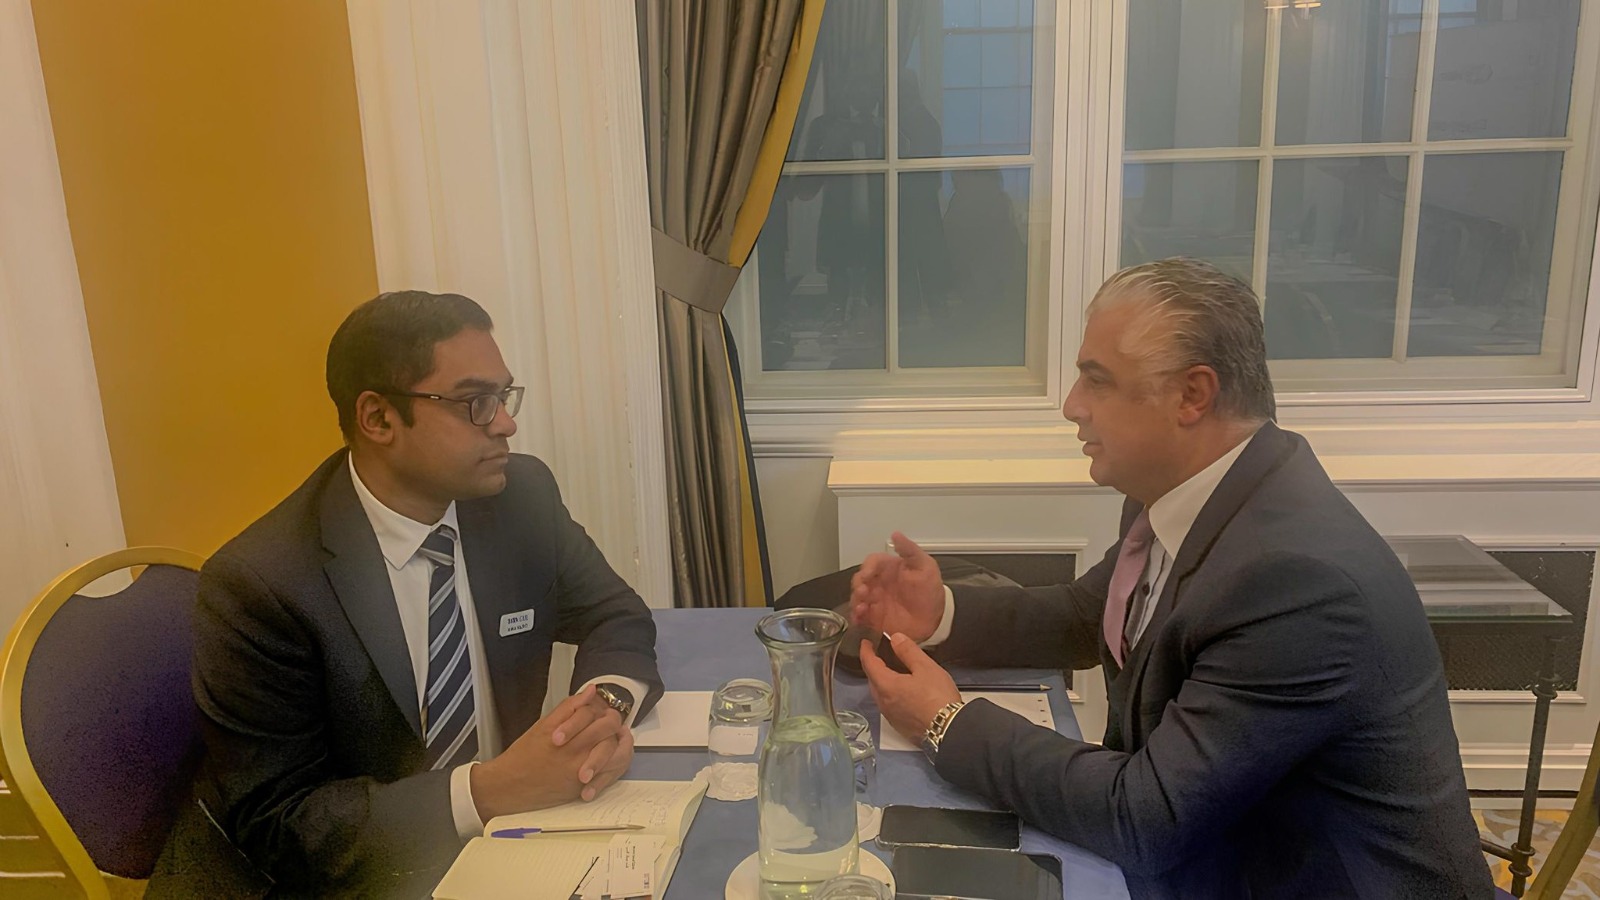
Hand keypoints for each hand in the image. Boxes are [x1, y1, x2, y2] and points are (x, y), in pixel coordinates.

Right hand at [469, 686, 629, 818]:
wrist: (510, 786)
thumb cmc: (524, 757)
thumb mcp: (543, 725)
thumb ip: (569, 707)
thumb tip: (590, 691)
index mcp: (566, 735)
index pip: (594, 713)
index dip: (599, 707)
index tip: (599, 708)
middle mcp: (576, 754)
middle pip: (608, 731)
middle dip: (613, 723)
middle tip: (610, 721)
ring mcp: (582, 772)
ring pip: (616, 754)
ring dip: (621, 745)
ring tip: (617, 738)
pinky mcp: (583, 788)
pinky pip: (610, 776)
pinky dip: (616, 766)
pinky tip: (613, 758)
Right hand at [849, 532, 945, 641]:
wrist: (936, 619)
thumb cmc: (930, 591)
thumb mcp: (925, 566)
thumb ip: (909, 550)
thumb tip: (896, 534)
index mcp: (889, 568)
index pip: (872, 562)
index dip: (867, 567)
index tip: (868, 574)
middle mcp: (879, 583)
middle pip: (860, 579)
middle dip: (858, 584)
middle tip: (863, 591)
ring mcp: (876, 600)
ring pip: (857, 597)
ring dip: (855, 600)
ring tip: (862, 607)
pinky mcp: (874, 617)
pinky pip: (860, 615)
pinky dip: (856, 616)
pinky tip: (860, 617)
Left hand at [860, 633, 960, 742]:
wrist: (948, 730)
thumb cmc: (938, 698)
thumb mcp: (925, 667)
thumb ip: (908, 651)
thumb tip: (895, 639)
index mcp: (886, 686)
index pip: (869, 664)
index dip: (866, 650)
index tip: (866, 643)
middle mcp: (883, 703)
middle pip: (872, 680)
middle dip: (873, 666)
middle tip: (879, 655)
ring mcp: (890, 716)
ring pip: (879, 694)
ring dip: (881, 681)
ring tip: (891, 671)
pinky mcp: (899, 725)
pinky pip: (888, 705)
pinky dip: (890, 694)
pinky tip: (902, 692)